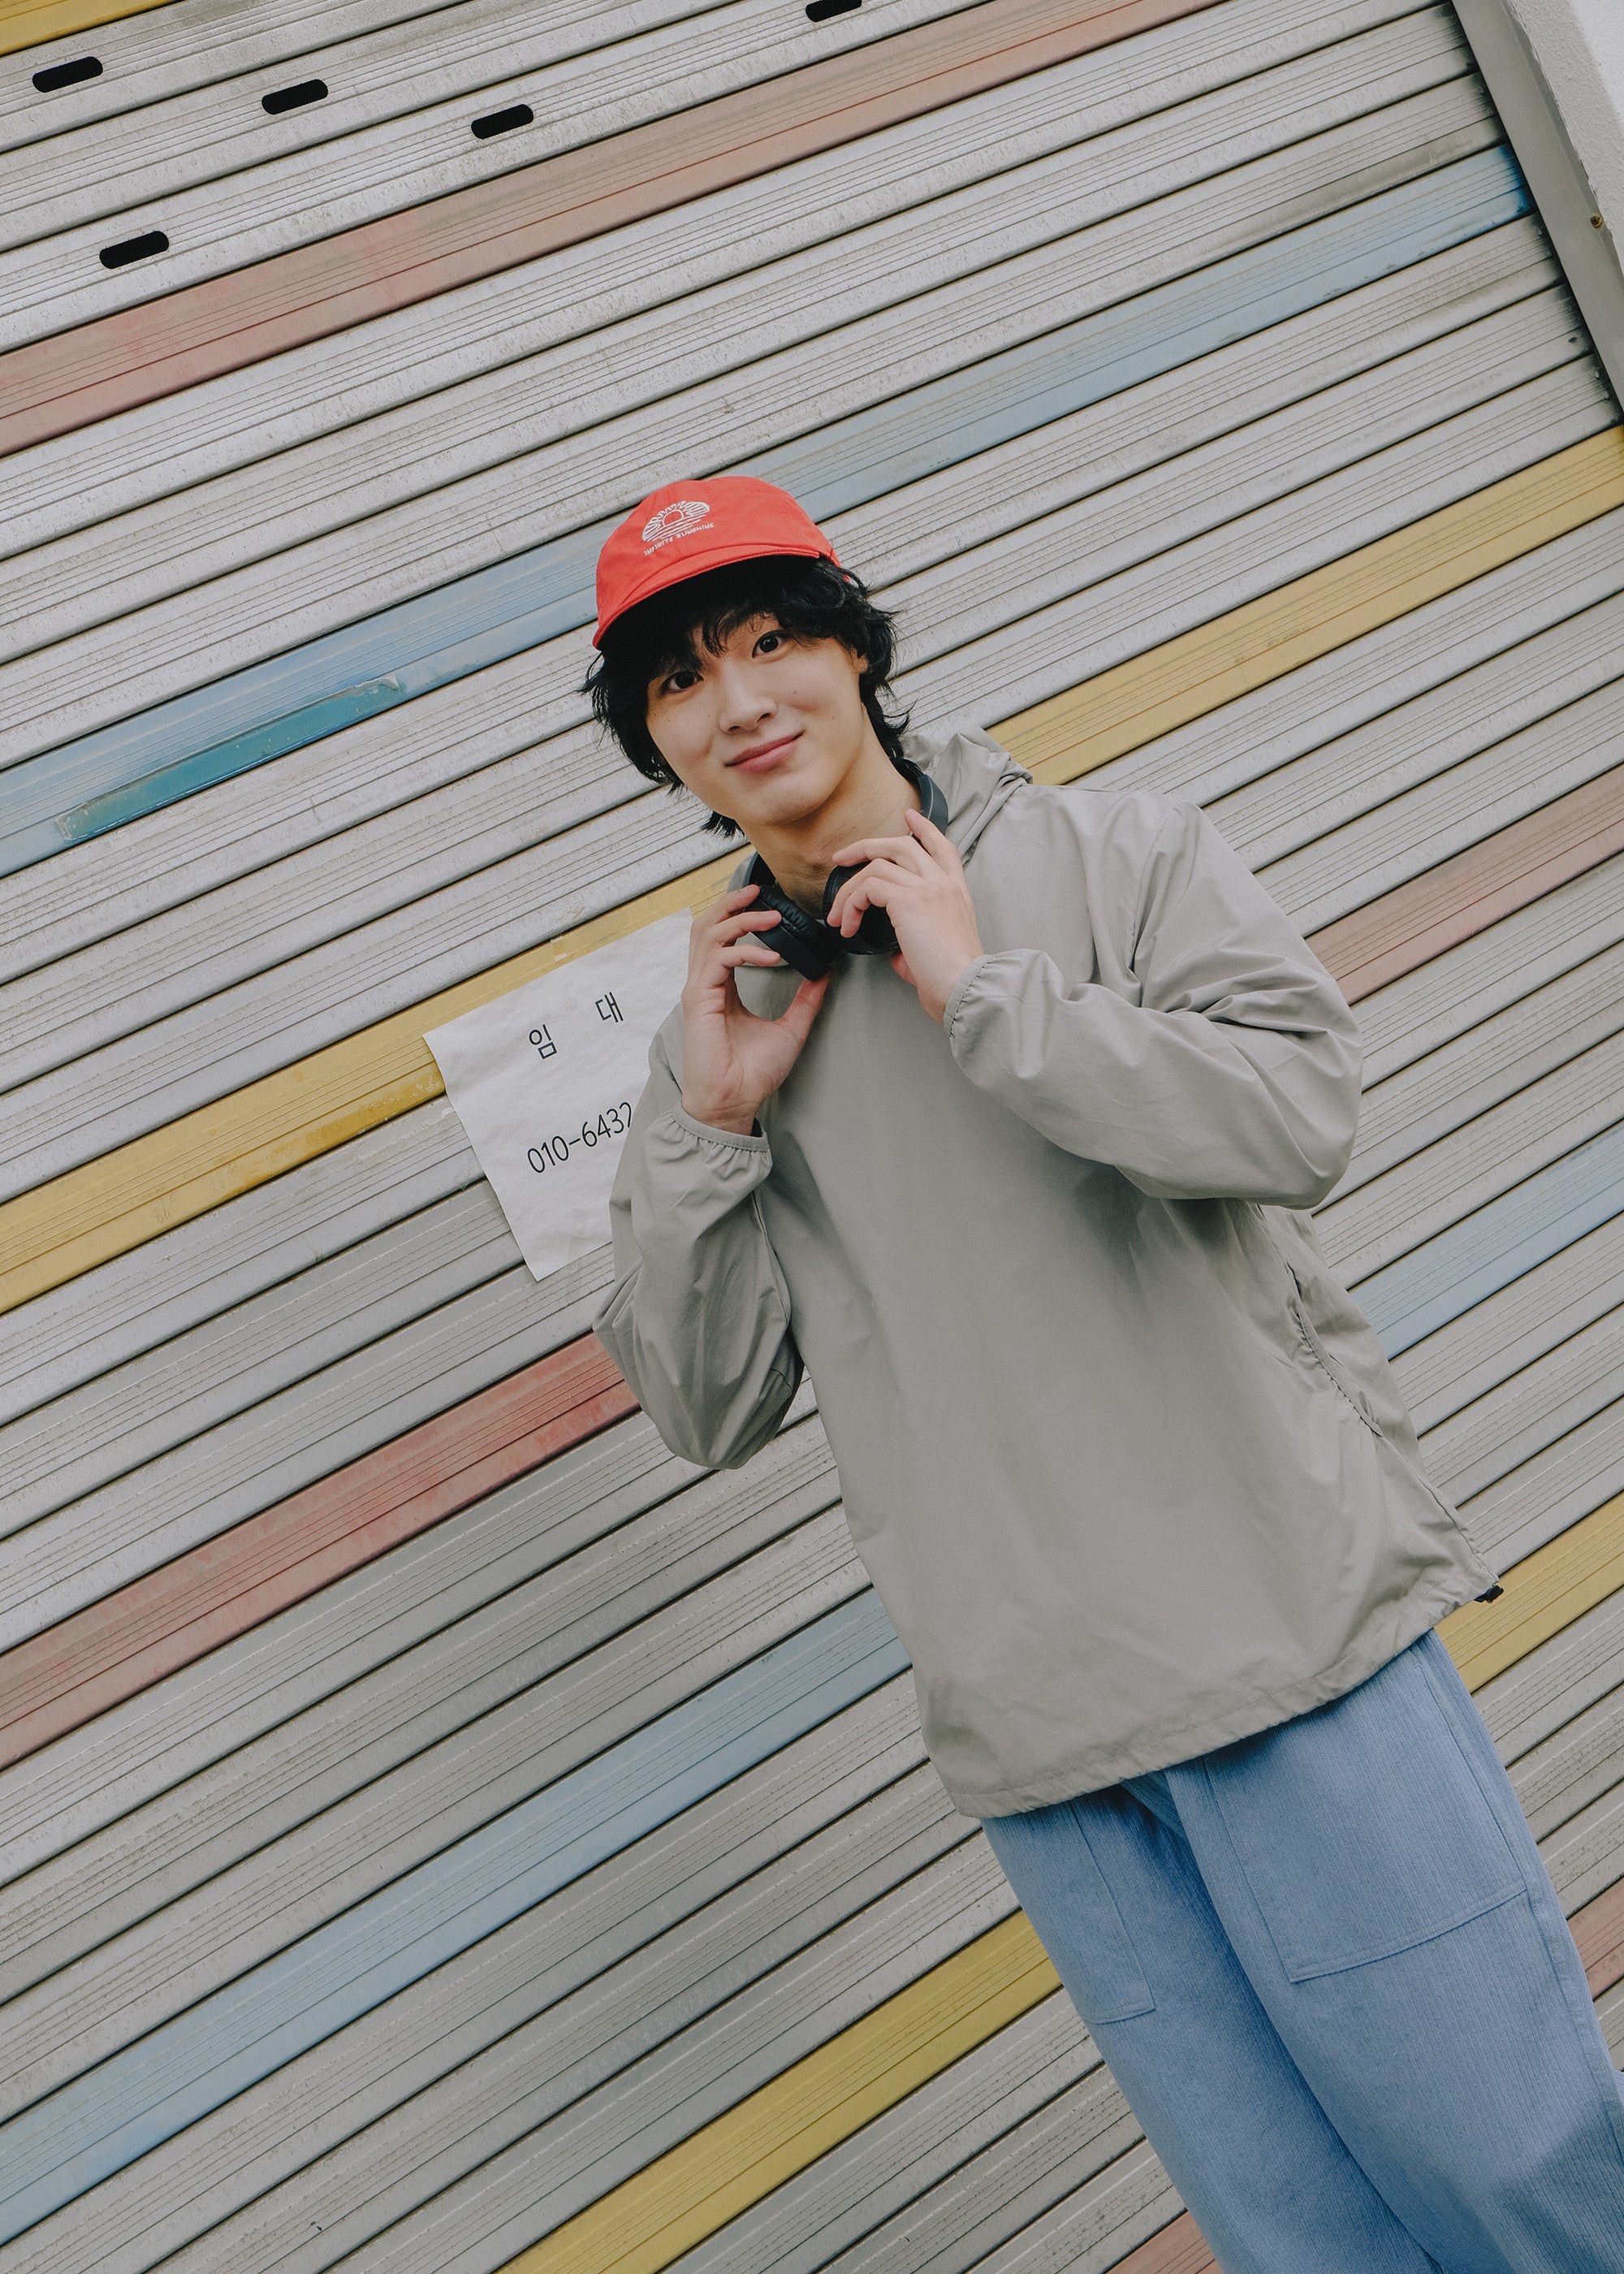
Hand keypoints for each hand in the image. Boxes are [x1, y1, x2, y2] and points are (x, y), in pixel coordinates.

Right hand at [680, 884, 829, 1134]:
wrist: (733, 1103)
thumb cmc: (752, 1074)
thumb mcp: (791, 1028)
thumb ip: (806, 999)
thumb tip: (825, 973)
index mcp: (721, 986)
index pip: (721, 936)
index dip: (740, 913)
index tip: (769, 902)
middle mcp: (706, 983)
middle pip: (706, 925)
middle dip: (732, 903)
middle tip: (761, 891)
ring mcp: (699, 990)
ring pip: (708, 934)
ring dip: (740, 920)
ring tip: (770, 918)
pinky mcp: (699, 1000)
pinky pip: (718, 960)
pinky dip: (745, 952)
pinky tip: (772, 957)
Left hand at [824, 807, 982, 1021]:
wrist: (964, 985)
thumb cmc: (953, 978)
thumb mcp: (938, 952)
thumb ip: (917, 944)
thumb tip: (898, 954)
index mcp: (957, 892)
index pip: (943, 847)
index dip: (924, 829)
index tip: (909, 816)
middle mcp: (943, 884)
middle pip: (902, 844)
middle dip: (867, 846)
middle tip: (842, 857)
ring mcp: (926, 888)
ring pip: (877, 865)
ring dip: (848, 889)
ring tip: (837, 915)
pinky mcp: (907, 900)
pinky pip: (867, 887)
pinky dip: (850, 904)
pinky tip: (848, 926)